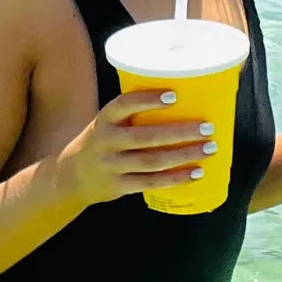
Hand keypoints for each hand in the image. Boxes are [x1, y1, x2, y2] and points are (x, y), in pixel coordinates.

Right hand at [54, 88, 215, 206]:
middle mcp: (106, 141)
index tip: (174, 95)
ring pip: (152, 161)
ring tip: (209, 149)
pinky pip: (151, 182)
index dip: (147, 100)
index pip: (124, 105)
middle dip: (179, 132)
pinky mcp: (119, 186)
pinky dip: (175, 178)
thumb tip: (185, 99)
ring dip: (183, 155)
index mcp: (104, 119)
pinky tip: (196, 173)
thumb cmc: (103, 142)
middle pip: (145, 137)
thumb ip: (134, 115)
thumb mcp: (108, 123)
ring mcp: (112, 166)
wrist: (72, 177)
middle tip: (207, 127)